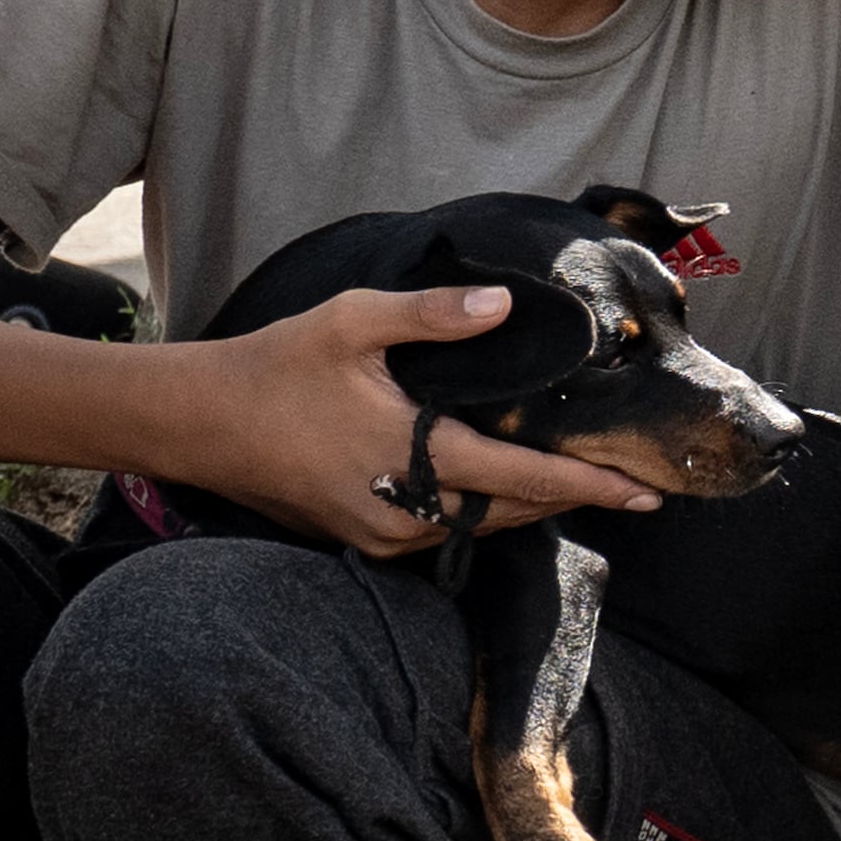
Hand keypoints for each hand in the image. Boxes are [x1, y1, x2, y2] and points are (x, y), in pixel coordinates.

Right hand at [174, 287, 660, 555]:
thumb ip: (433, 314)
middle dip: (572, 501)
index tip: (643, 491)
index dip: (588, 486)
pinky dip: (480, 515)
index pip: (521, 481)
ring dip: (527, 509)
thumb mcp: (353, 322)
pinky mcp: (358, 537)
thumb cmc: (276, 365)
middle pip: (509, 515)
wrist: (196, 422)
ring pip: (475, 530)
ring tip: (582, 486)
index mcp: (411, 453)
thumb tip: (504, 303)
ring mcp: (377, 530)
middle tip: (632, 487)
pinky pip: (438, 534)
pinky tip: (504, 493)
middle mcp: (400, 506)